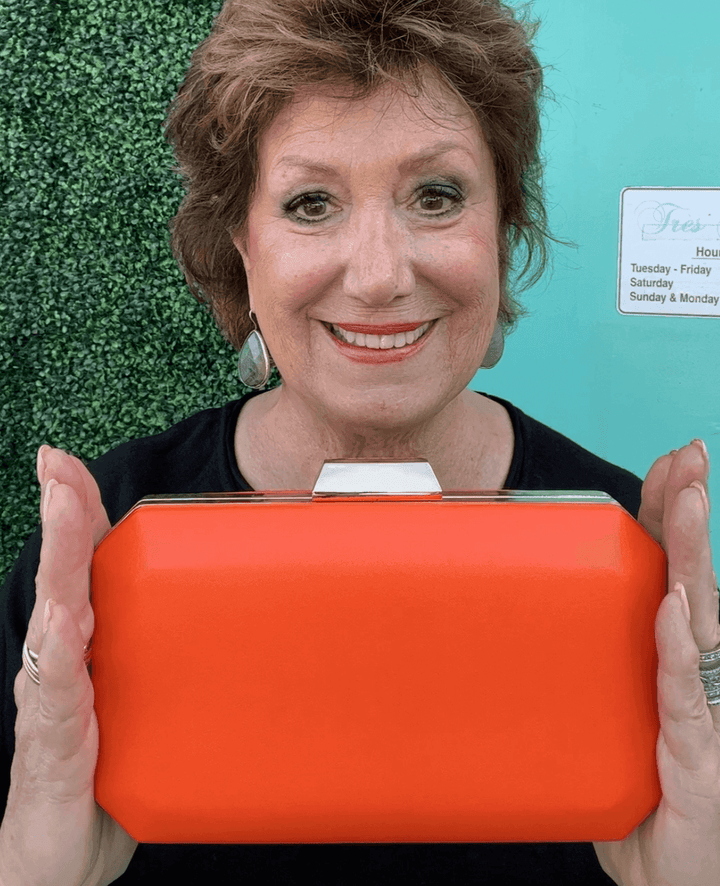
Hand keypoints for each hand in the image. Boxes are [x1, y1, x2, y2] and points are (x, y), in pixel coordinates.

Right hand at [0, 447, 137, 885]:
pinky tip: (62, 625)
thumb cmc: (108, 768)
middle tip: (57, 467)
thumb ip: (179, 654)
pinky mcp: (54, 743)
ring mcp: (52, 697)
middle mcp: (62, 659)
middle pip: (62, 574)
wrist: (66, 854)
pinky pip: (55, 694)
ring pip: (53, 617)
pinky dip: (57, 656)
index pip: (78, 563)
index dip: (72, 509)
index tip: (61, 461)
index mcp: (87, 641)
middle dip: (59, 515)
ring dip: (58, 561)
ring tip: (61, 511)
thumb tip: (250, 619)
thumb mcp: (150, 698)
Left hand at [593, 439, 719, 885]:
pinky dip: (676, 650)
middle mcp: (689, 675)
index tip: (676, 461)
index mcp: (663, 660)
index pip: (672, 572)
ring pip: (697, 622)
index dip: (674, 515)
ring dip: (692, 557)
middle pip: (690, 579)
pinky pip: (683, 698)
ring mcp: (699, 713)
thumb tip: (486, 626)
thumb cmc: (633, 800)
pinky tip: (674, 607)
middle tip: (691, 458)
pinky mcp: (695, 760)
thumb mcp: (594, 723)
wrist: (667, 882)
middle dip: (691, 513)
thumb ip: (565, 675)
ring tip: (688, 498)